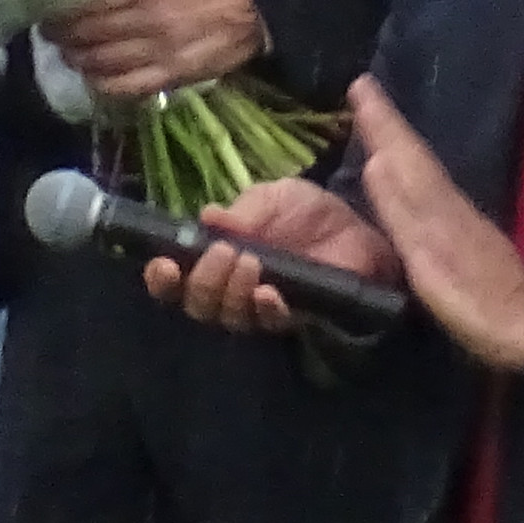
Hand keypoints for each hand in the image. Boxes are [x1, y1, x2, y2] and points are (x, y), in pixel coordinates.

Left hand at [41, 0, 265, 99]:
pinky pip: (122, 87)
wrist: (256, 1)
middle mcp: (144, 18)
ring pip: (97, 63)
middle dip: (60, 34)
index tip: (47, 6)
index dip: (58, 8)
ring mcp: (157, 51)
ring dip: (75, 58)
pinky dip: (100, 83)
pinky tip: (94, 75)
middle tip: (52, 30)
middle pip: (83, 34)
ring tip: (70, 51)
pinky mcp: (170, 76)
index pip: (81, 2)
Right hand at [146, 175, 401, 336]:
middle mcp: (231, 289)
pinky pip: (271, 324)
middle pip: (197, 305)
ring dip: (232, 292)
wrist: (361, 227)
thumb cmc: (309, 213)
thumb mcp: (276, 197)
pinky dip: (266, 309)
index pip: (175, 280)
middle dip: (202, 282)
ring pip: (229, 318)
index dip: (162, 279)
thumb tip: (208, 217)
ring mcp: (261, 308)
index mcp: (217, 258)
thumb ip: (245, 210)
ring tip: (250, 261)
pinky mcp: (295, 320)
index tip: (164, 264)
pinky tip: (269, 293)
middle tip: (224, 253)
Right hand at [342, 77, 523, 372]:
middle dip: (386, 122)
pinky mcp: (464, 236)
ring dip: (396, 141)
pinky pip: (427, 186)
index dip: (381, 121)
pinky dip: (410, 169)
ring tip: (375, 120)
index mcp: (435, 205)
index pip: (403, 153)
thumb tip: (377, 161)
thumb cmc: (474, 303)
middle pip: (412, 154)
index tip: (360, 83)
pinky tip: (403, 173)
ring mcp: (458, 218)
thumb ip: (403, 214)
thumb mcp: (430, 263)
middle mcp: (447, 202)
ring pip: (420, 168)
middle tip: (362, 87)